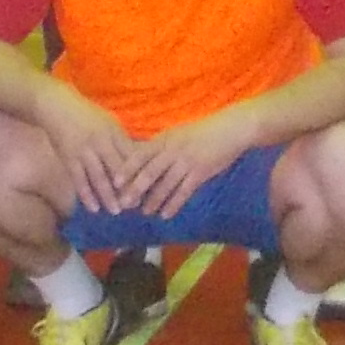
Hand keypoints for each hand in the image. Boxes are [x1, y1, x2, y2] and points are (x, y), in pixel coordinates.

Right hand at [37, 91, 139, 214]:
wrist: (58, 107)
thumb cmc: (87, 115)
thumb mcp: (109, 122)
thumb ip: (121, 140)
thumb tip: (139, 158)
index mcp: (115, 132)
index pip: (132, 156)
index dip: (141, 174)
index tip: (150, 189)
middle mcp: (101, 142)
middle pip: (118, 169)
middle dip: (127, 189)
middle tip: (136, 207)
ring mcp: (84, 151)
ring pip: (99, 177)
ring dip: (108, 196)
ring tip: (117, 211)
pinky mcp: (69, 159)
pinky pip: (79, 180)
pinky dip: (86, 195)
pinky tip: (93, 208)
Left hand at [112, 111, 250, 217]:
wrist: (230, 129)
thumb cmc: (203, 131)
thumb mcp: (178, 133)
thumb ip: (162, 146)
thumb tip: (141, 159)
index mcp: (165, 139)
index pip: (141, 155)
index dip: (127, 169)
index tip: (115, 183)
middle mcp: (173, 150)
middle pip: (149, 172)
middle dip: (135, 189)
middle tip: (124, 204)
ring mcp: (186, 161)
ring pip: (165, 185)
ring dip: (154, 200)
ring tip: (146, 212)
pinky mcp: (200, 172)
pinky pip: (183, 191)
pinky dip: (173, 204)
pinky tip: (166, 214)